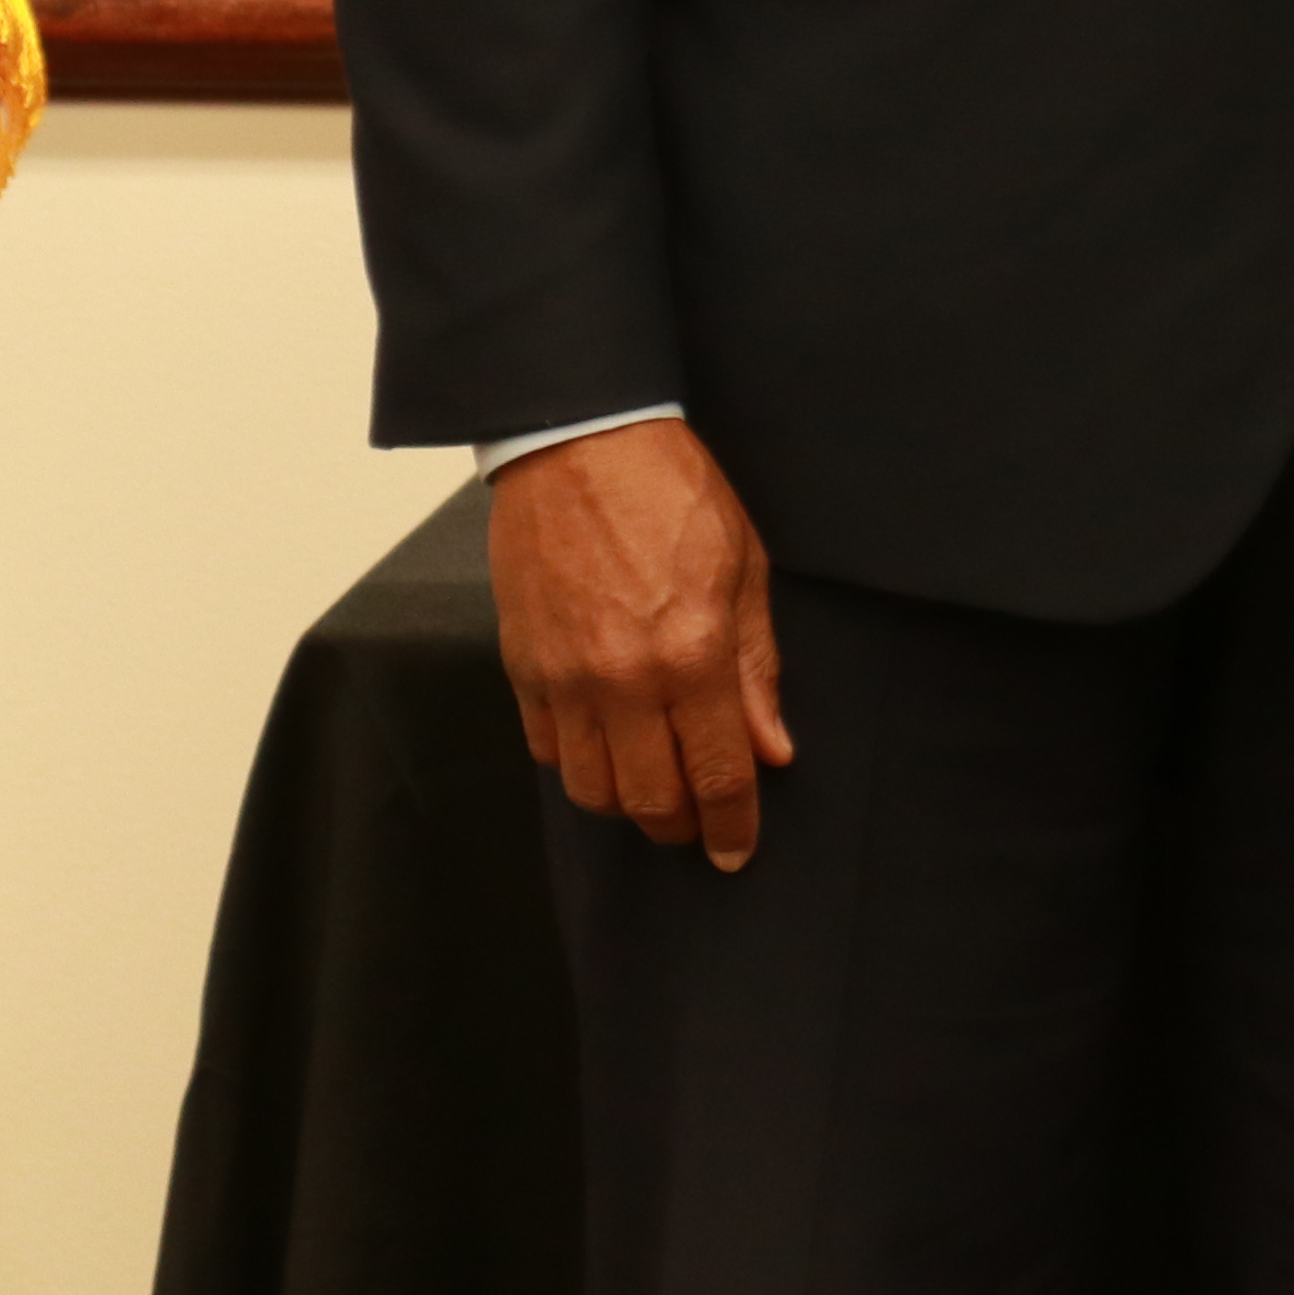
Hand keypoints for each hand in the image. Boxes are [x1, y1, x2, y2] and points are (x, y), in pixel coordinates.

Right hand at [487, 417, 793, 868]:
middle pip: (649, 799)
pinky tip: (606, 745)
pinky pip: (547, 750)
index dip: (731, 825)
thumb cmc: (672, 493)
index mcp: (692, 654)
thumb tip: (771, 748)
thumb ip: (756, 668)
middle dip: (680, 824)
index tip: (736, 851)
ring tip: (653, 787)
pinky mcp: (522, 667)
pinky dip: (578, 764)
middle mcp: (624, 680)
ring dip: (626, 804)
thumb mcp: (745, 568)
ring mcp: (565, 678)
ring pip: (590, 790)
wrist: (580, 443)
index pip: (716, 774)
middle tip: (699, 822)